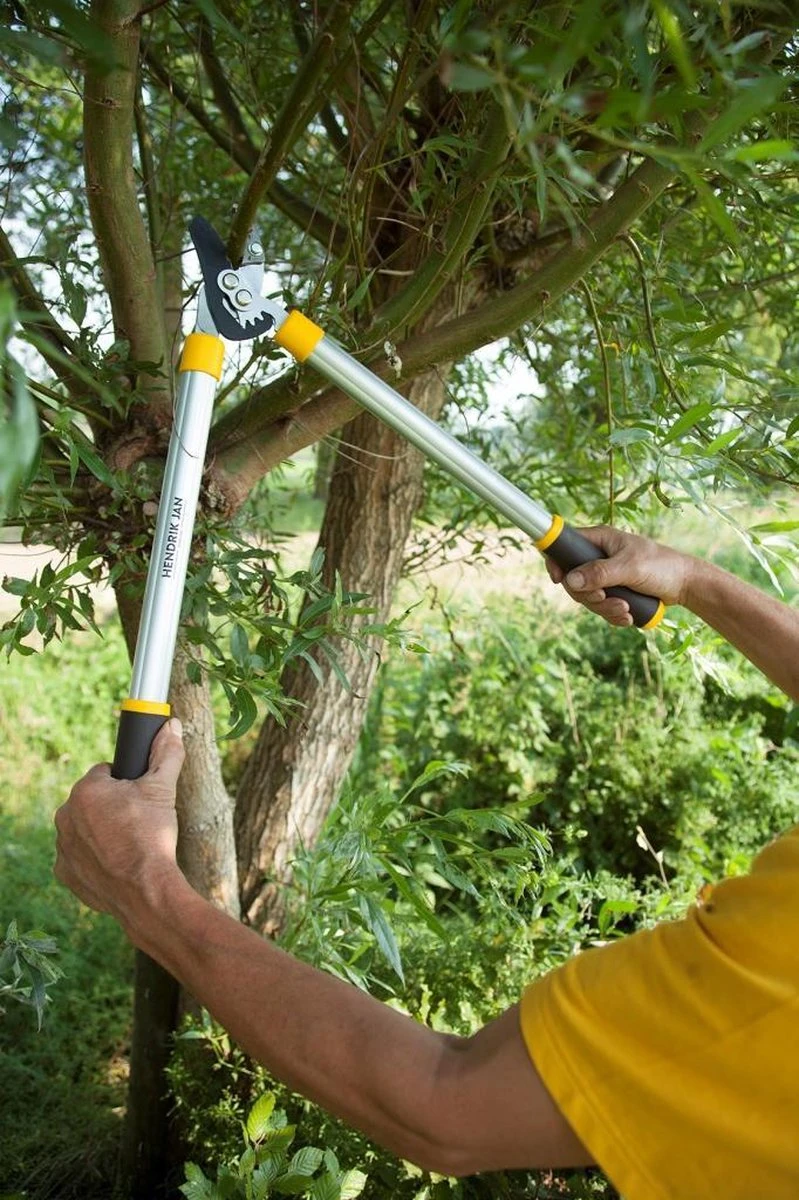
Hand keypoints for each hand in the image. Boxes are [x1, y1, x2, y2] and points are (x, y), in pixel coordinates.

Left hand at [54, 718, 184, 922]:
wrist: (146, 889)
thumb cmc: (152, 835)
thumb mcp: (163, 789)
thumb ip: (166, 754)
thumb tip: (172, 726)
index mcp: (86, 790)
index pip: (105, 773)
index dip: (126, 782)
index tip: (140, 796)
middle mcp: (65, 815)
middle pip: (92, 801)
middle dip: (112, 807)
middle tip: (138, 820)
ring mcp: (63, 846)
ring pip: (84, 828)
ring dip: (101, 831)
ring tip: (129, 843)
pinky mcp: (65, 873)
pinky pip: (78, 857)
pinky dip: (94, 858)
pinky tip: (116, 863)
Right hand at [545, 525, 691, 625]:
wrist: (685, 585)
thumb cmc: (661, 567)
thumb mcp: (629, 568)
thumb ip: (599, 573)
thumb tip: (569, 581)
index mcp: (600, 540)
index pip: (566, 546)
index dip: (556, 561)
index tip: (558, 579)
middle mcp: (599, 556)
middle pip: (573, 579)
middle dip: (589, 596)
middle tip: (605, 599)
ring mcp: (605, 575)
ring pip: (587, 597)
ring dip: (604, 608)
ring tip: (626, 611)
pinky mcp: (614, 591)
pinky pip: (601, 607)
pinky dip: (612, 615)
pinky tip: (628, 617)